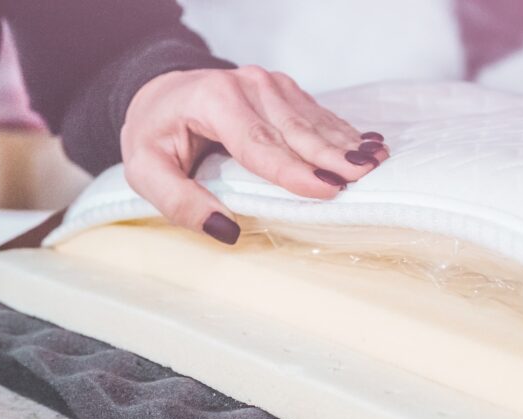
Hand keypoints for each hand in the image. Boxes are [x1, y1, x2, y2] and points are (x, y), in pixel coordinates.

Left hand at [120, 66, 388, 243]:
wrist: (160, 97)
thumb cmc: (154, 138)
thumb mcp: (147, 174)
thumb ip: (180, 203)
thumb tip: (225, 230)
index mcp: (212, 100)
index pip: (257, 142)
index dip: (292, 169)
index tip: (326, 188)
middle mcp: (246, 84)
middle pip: (294, 128)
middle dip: (331, 154)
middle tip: (363, 176)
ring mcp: (268, 83)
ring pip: (311, 120)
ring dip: (344, 143)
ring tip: (375, 162)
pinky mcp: (282, 91)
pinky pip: (315, 115)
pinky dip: (341, 133)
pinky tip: (367, 145)